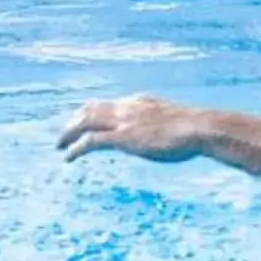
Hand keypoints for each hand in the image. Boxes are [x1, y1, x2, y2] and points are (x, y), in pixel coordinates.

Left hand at [59, 95, 214, 163]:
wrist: (200, 128)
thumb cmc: (196, 129)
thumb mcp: (178, 123)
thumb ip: (165, 125)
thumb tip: (173, 133)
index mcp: (140, 102)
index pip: (108, 104)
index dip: (91, 111)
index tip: (82, 118)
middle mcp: (128, 108)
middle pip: (91, 109)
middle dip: (74, 121)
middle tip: (64, 134)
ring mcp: (124, 121)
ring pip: (85, 122)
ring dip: (69, 133)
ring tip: (60, 146)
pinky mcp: (123, 137)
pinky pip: (91, 141)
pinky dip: (76, 148)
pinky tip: (68, 157)